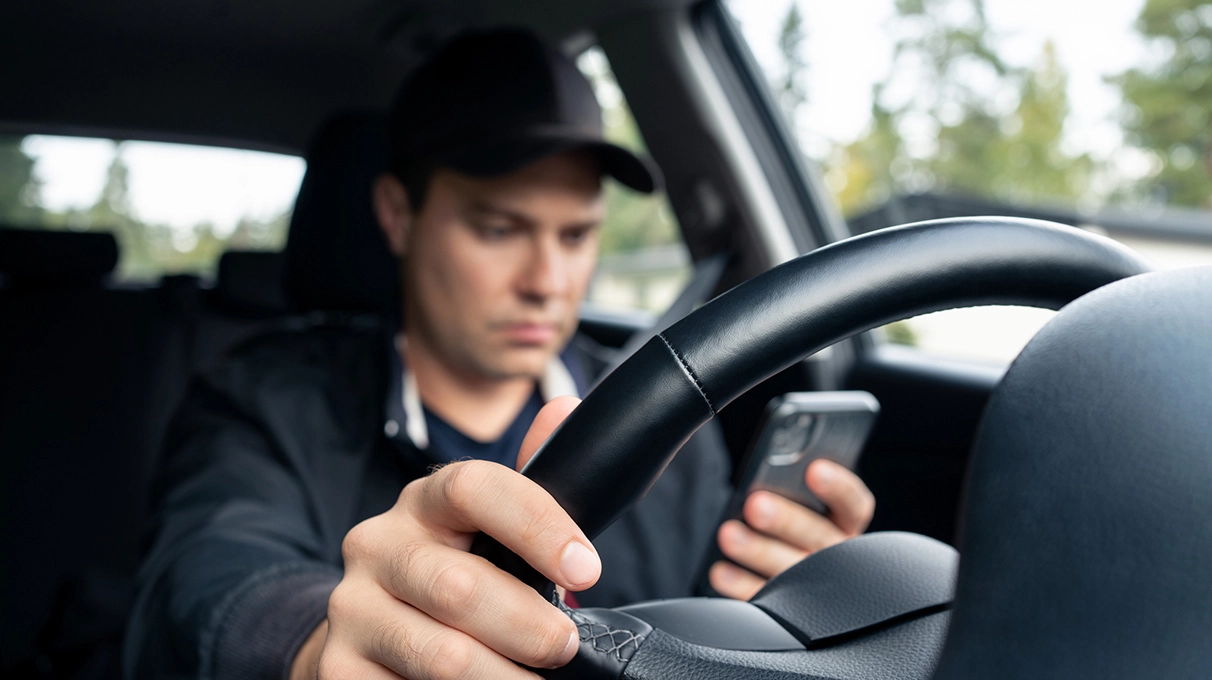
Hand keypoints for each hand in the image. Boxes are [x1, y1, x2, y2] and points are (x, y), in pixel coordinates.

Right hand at [292, 396, 592, 679]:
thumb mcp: (487, 527)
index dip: (537, 525)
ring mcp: (350, 608)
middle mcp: (377, 545)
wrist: (367, 631)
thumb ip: (531, 482)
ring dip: (503, 677)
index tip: (586, 568)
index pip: (474, 488)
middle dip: (528, 625)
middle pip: (460, 587)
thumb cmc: (453, 574)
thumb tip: (566, 410)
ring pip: (442, 654)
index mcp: (424, 501)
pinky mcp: (339, 667)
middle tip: (564, 645)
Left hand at [709, 459, 874, 600]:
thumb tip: (770, 472)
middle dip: (786, 520)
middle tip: (756, 505)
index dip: (838, 488)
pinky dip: (741, 585)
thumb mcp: (798, 501)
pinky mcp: (787, 611)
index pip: (854, 505)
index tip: (814, 470)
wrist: (783, 574)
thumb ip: (792, 487)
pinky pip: (766, 599)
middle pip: (818, 536)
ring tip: (729, 534)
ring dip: (759, 551)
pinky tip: (721, 570)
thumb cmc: (789, 521)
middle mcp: (837, 556)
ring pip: (792, 570)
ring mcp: (814, 585)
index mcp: (845, 523)